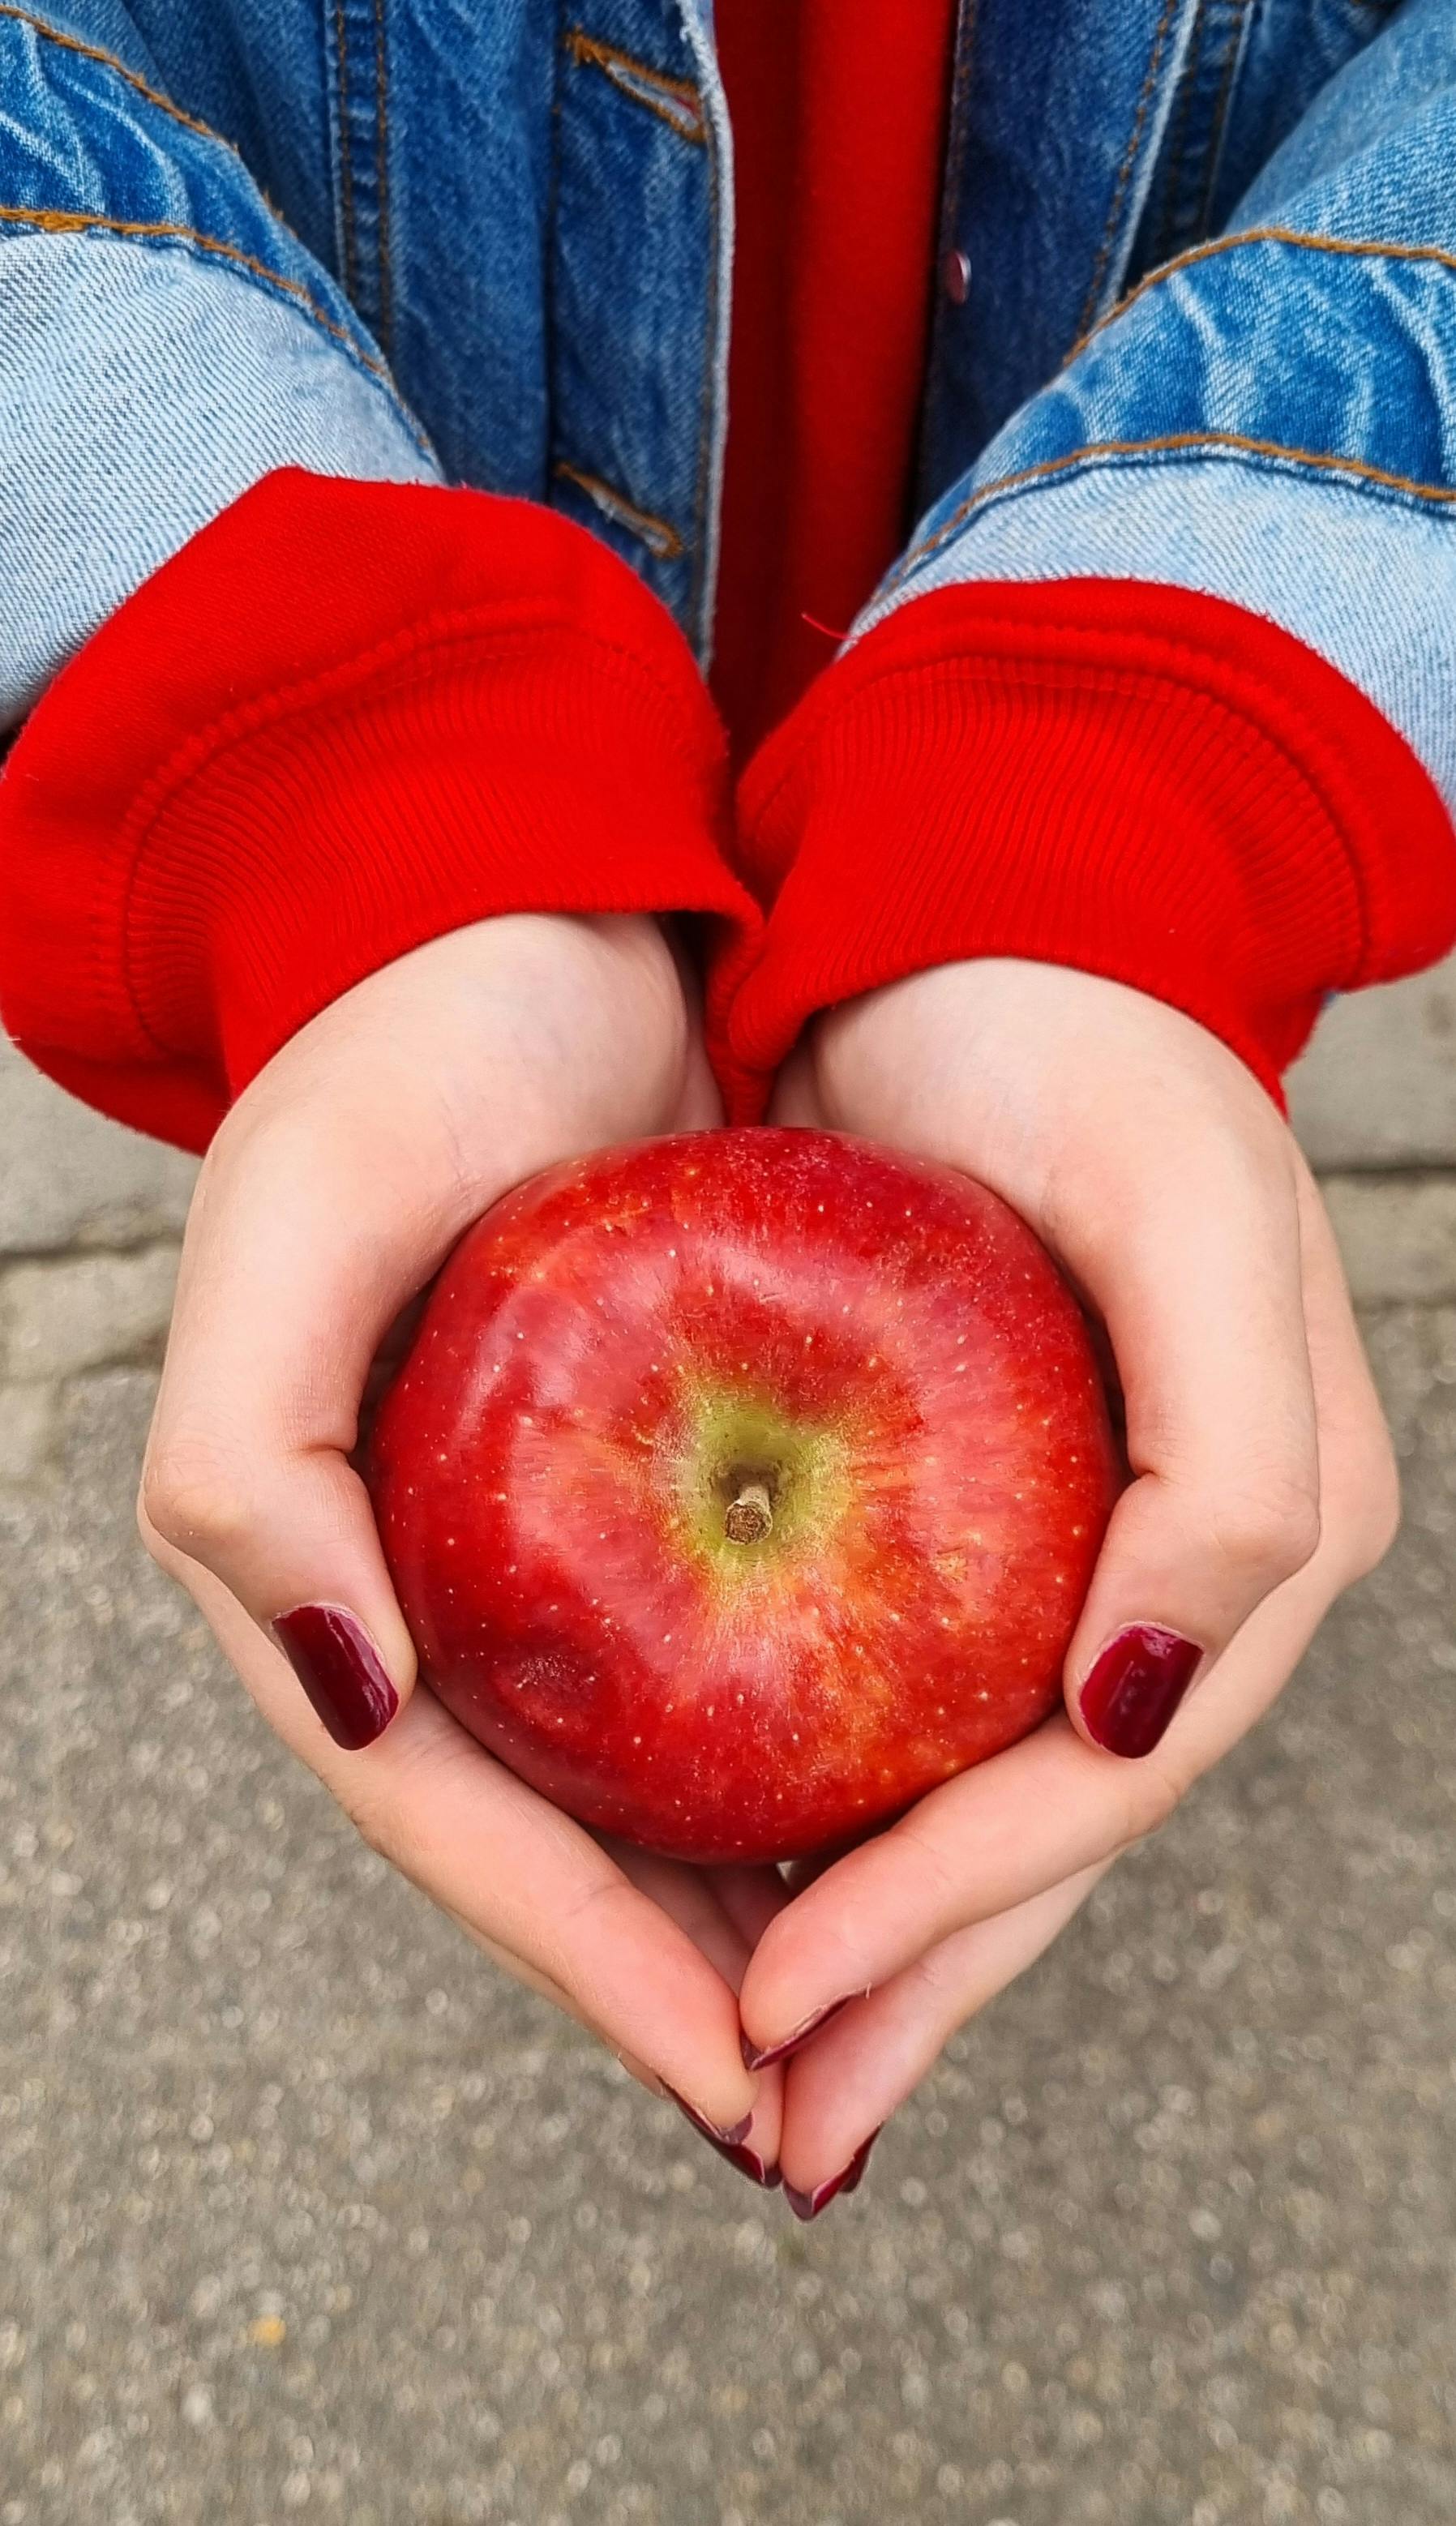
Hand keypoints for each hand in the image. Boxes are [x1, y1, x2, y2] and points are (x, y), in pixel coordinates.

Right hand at [140, 914, 783, 2164]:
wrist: (526, 909)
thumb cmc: (399, 1047)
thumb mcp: (293, 1223)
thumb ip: (246, 1458)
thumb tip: (338, 1685)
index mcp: (313, 1553)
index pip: (437, 1800)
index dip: (565, 1949)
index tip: (717, 2066)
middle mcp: (418, 1570)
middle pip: (538, 1825)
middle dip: (656, 1974)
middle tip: (805, 2099)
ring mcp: (527, 1535)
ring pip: (626, 1768)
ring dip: (726, 1896)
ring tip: (854, 2010)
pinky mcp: (626, 1476)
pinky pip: (702, 1652)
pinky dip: (774, 1751)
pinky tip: (873, 1810)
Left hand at [741, 959, 1398, 2208]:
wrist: (977, 917)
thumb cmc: (1083, 1040)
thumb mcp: (1189, 1211)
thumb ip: (1234, 1472)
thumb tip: (1138, 1709)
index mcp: (1263, 1524)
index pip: (1102, 1779)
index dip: (958, 1910)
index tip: (784, 2000)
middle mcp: (1179, 1567)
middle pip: (1048, 1830)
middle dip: (915, 1983)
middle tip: (773, 2115)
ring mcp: (1084, 1550)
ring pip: (979, 1793)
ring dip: (881, 1940)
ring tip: (761, 2066)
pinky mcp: (986, 1513)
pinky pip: (915, 1702)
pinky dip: (841, 1806)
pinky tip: (751, 1877)